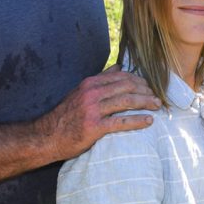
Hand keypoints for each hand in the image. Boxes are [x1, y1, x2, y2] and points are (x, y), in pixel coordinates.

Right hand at [37, 65, 159, 159]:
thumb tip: (118, 67)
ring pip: (126, 101)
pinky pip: (121, 122)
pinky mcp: (94, 127)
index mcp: (90, 83)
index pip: (121, 76)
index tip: (150, 86)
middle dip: (146, 90)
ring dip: (145, 102)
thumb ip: (100, 79)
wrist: (47, 136)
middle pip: (127, 87)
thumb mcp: (80, 92)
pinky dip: (137, 120)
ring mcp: (93, 110)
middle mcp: (92, 93)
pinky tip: (148, 121)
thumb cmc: (66, 115)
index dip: (139, 81)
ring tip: (157, 105)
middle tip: (157, 97)